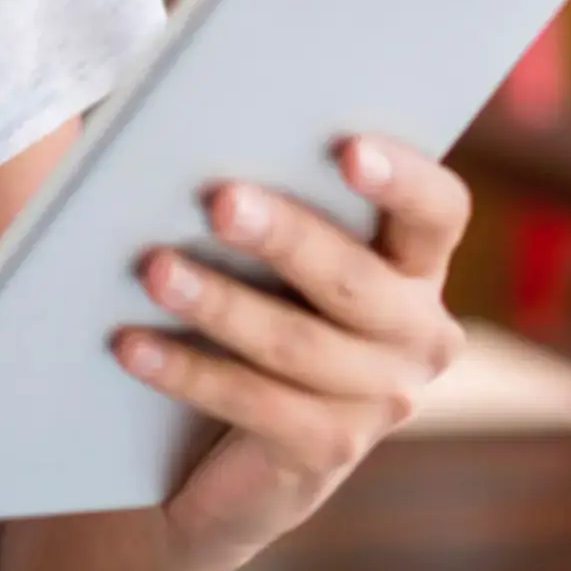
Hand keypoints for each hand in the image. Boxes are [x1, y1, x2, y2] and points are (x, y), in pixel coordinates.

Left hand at [112, 135, 471, 565]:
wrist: (234, 453)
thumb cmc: (251, 304)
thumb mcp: (271, 249)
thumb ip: (263, 187)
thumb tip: (197, 117)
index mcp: (416, 261)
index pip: (438, 210)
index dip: (404, 179)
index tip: (348, 148)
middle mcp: (418, 332)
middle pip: (357, 280)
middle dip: (286, 237)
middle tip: (221, 201)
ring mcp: (382, 399)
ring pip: (298, 344)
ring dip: (220, 304)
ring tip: (153, 270)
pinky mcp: (330, 451)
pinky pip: (257, 404)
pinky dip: (189, 373)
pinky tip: (133, 347)